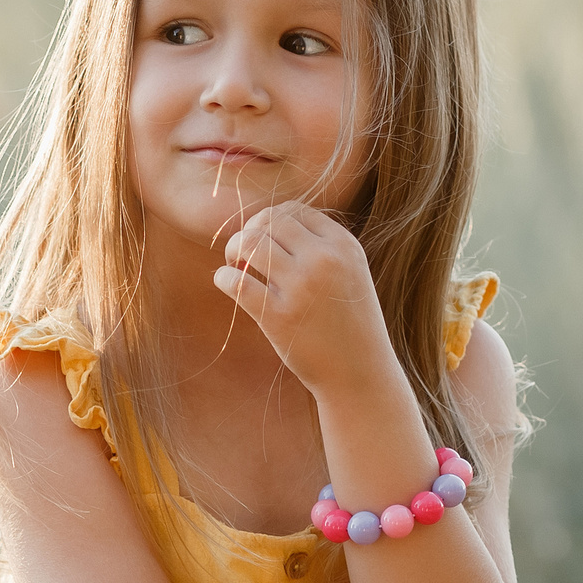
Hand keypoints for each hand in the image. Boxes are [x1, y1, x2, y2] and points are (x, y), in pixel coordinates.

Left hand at [213, 203, 392, 394]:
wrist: (360, 373)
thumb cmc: (349, 323)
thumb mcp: (350, 273)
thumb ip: (320, 246)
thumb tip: (267, 224)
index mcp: (344, 246)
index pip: (294, 209)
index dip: (270, 219)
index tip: (264, 237)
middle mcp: (324, 260)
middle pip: (269, 220)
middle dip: (249, 231)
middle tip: (242, 253)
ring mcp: (301, 288)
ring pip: (250, 243)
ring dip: (234, 250)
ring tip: (236, 266)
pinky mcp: (279, 317)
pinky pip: (236, 282)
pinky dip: (223, 278)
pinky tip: (226, 283)